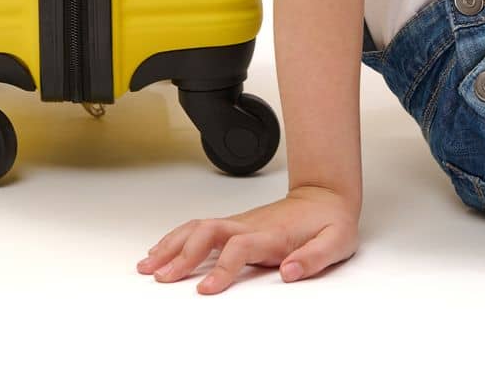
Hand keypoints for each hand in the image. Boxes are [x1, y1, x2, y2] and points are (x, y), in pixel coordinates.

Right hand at [135, 185, 359, 293]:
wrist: (325, 195)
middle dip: (182, 255)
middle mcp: (250, 225)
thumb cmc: (330, 221)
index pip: (239, 248)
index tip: (205, 290)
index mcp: (272, 234)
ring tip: (148, 265)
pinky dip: (176, 238)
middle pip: (208, 233)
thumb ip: (315, 257)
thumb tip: (290, 272)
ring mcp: (240, 222)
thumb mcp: (337, 241)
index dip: (221, 268)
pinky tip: (162, 251)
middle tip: (161, 278)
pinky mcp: (234, 224)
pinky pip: (199, 228)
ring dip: (171, 244)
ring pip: (198, 227)